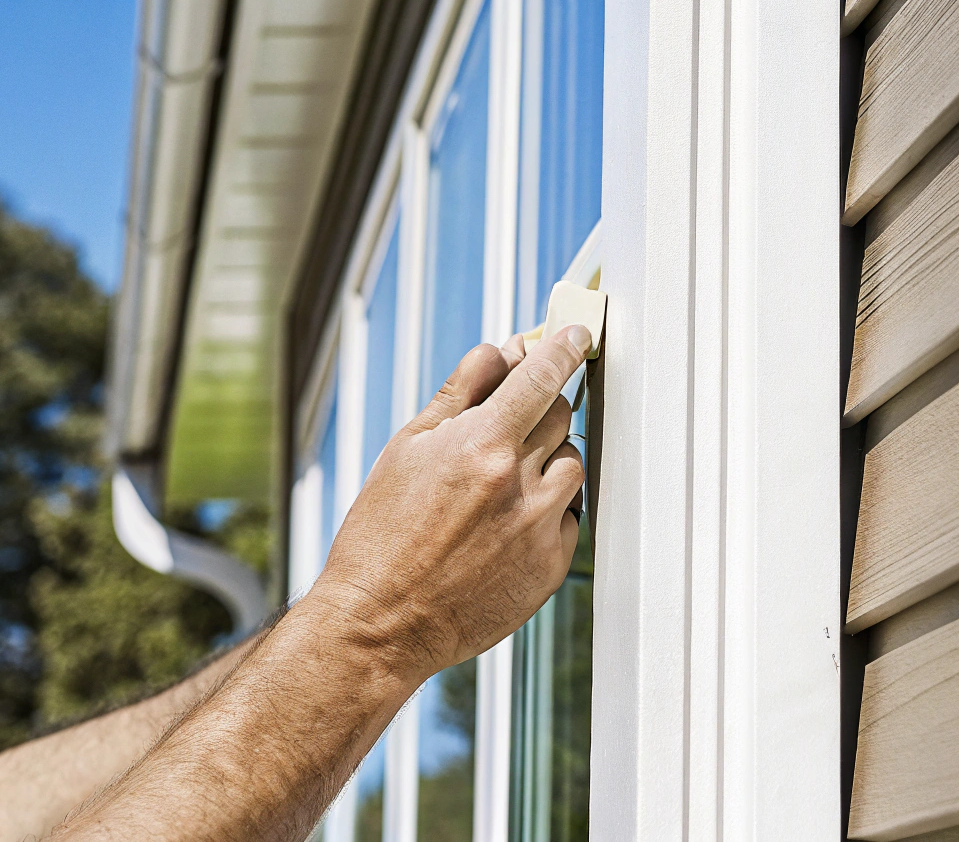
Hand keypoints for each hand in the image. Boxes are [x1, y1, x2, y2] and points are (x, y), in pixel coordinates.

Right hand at [304, 326, 590, 683]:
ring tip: (498, 487)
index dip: (564, 348)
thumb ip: (460, 392)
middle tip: (507, 428)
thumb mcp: (408, 447)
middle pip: (561, 416)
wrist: (381, 621)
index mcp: (481, 443)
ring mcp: (540, 526)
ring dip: (547, 461)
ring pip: (572, 464)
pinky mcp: (551, 565)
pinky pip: (569, 516)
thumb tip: (502, 350)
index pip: (542, 376)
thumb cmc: (382, 534)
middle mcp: (519, 481)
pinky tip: (504, 527)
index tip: (577, 335)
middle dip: (541, 410)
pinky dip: (547, 511)